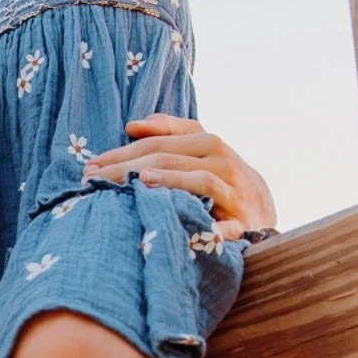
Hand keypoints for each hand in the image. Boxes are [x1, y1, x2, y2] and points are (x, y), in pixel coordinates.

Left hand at [81, 115, 277, 240]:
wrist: (264, 209)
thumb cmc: (221, 179)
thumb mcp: (199, 152)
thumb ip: (171, 135)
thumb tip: (133, 125)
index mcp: (207, 142)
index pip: (161, 139)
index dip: (125, 149)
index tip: (93, 164)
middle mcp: (222, 161)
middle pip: (170, 156)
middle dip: (129, 166)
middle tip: (95, 179)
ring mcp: (235, 191)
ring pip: (201, 180)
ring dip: (172, 180)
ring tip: (142, 181)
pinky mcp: (244, 221)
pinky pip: (229, 224)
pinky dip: (216, 228)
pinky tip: (198, 231)